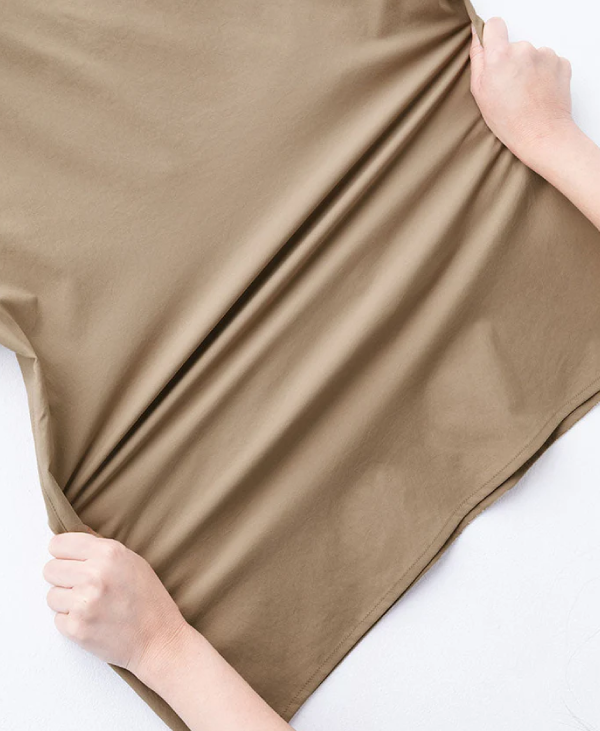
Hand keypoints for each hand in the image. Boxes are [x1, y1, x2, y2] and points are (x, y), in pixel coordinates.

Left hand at [43, 531, 189, 678]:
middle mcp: (94, 575)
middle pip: (50, 569)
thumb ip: (101, 548)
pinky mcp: (76, 628)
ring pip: (51, 595)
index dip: (64, 554)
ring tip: (92, 605)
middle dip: (63, 578)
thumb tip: (74, 535)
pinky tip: (93, 620)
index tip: (72, 562)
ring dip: (67, 601)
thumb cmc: (148, 599)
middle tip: (83, 586)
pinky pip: (58, 618)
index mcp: (108, 553)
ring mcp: (83, 603)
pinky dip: (72, 621)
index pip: (59, 544)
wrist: (159, 639)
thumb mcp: (132, 561)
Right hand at [469, 16, 574, 172]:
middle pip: (514, 45)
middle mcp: (523, 49)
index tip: (493, 49)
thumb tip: (476, 36)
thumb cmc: (509, 120)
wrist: (541, 135)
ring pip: (531, 55)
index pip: (494, 25)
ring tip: (526, 93)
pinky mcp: (560, 62)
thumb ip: (477, 59)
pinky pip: (548, 62)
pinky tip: (538, 92)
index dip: (492, 36)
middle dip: (510, 61)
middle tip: (509, 88)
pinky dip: (543, 74)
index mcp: (499, 56)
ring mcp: (544, 55)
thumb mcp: (480, 93)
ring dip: (528, 68)